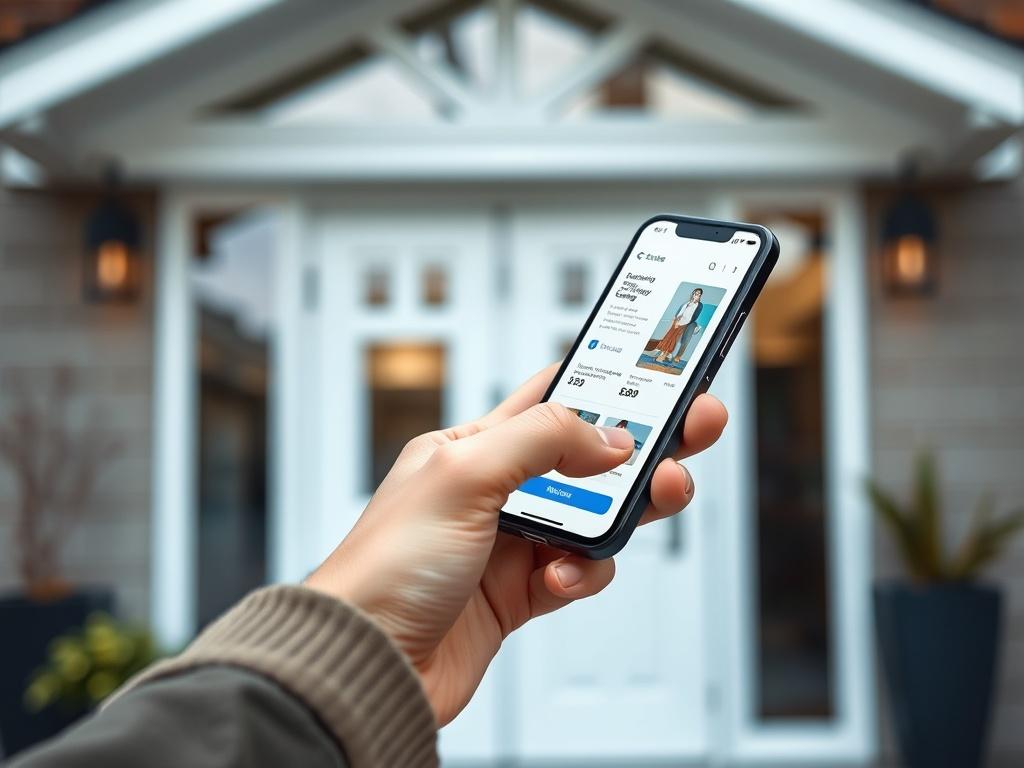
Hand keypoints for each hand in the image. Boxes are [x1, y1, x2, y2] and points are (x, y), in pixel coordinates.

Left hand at [305, 364, 726, 725]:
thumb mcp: (461, 476)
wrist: (370, 663)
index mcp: (473, 446)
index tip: (657, 370)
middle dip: (644, 442)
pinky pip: (580, 572)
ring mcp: (511, 542)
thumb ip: (540, 441)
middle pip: (589, 455)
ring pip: (596, 516)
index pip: (551, 397)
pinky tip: (562, 577)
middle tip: (694, 428)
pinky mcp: (522, 592)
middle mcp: (496, 489)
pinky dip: (584, 573)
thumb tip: (607, 437)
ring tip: (655, 499)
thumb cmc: (385, 566)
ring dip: (626, 512)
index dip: (605, 381)